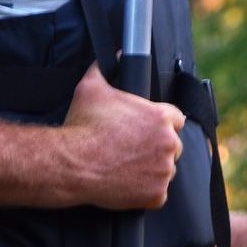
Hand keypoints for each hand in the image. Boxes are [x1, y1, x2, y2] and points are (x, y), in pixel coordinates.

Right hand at [60, 62, 185, 209]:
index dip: (161, 123)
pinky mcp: (156, 194)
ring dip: (153, 170)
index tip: (146, 129)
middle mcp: (168, 142)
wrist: (71, 164)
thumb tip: (116, 52)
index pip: (175, 118)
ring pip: (166, 169)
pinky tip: (129, 186)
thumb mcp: (92, 87)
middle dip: (158, 147)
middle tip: (135, 150)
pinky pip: (158, 194)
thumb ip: (107, 67)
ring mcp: (164, 170)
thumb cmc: (82, 126)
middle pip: (173, 145)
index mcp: (161, 117)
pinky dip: (146, 193)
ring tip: (129, 168)